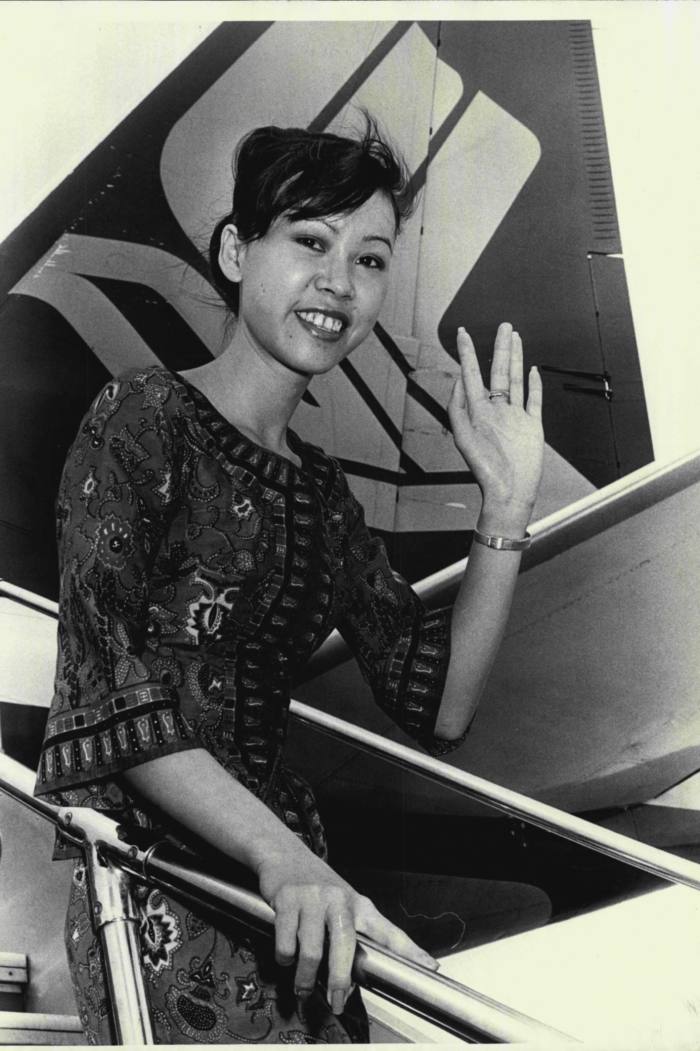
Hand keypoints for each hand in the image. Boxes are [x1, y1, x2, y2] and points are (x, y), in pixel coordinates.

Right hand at [257, 852, 437, 1015]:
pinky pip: (287, 942)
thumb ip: (356, 934)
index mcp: (360, 906)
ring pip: (312, 951)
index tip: (430, 966)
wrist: (286, 854)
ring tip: (303, 987)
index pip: (389, 931)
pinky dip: (285, 958)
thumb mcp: (344, 904)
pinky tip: (287, 959)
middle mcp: (340, 900)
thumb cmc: (319, 887)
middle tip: (336, 1002)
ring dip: (306, 977)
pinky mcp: (288, 899)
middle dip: (339, 981)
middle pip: (345, 947)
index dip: (411, 950)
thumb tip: (366, 975)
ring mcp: (313, 899)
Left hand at [448, 323, 543, 531]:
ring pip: (516, 381)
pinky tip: (533, 370)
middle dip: (499, 348)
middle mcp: (495, 410)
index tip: (463, 333)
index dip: (467, 353)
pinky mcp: (532, 426)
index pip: (471, 374)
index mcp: (477, 411)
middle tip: (502, 325)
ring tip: (516, 338)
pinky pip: (533, 400)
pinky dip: (534, 385)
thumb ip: (458, 406)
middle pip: (498, 372)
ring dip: (516, 358)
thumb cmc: (485, 468)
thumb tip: (459, 379)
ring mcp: (515, 417)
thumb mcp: (463, 434)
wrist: (510, 490)